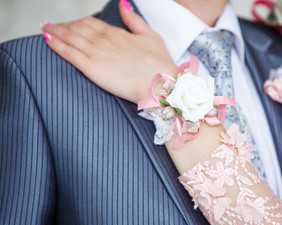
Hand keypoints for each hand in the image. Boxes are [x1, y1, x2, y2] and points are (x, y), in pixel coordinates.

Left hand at [42, 2, 176, 103]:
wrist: (160, 83)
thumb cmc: (159, 63)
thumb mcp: (150, 35)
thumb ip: (134, 20)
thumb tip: (123, 5)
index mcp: (117, 33)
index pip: (91, 23)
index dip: (79, 22)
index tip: (70, 24)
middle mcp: (104, 40)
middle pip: (78, 28)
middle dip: (64, 26)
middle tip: (53, 26)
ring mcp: (96, 52)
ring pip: (70, 37)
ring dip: (56, 31)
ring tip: (46, 29)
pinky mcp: (92, 67)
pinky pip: (69, 52)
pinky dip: (56, 44)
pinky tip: (47, 39)